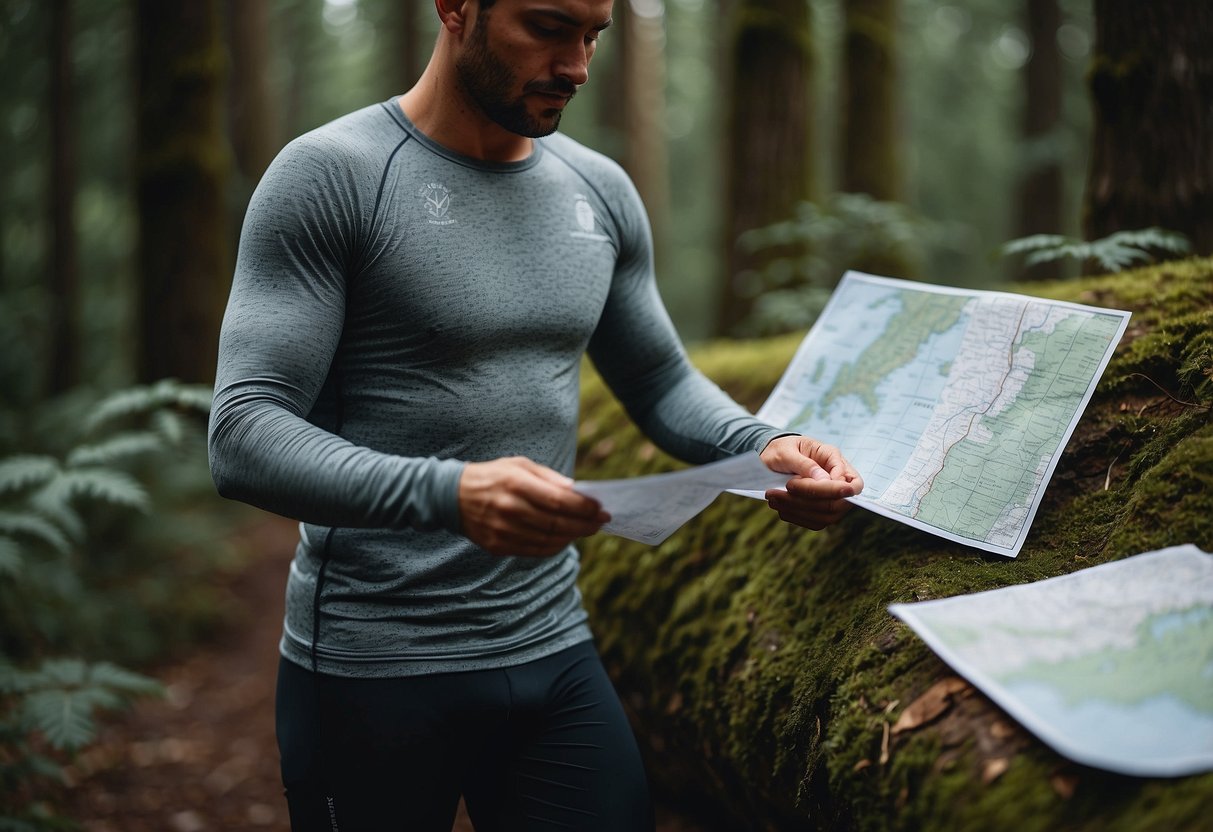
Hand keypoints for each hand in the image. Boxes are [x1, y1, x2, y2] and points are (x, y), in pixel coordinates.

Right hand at [458, 457, 609, 556]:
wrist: (452, 496)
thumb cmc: (493, 476)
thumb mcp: (519, 465)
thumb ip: (549, 478)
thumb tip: (577, 490)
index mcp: (515, 483)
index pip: (558, 501)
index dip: (583, 507)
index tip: (600, 508)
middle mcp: (508, 508)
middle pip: (556, 523)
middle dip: (584, 524)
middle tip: (601, 522)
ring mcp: (502, 530)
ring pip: (548, 540)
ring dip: (572, 536)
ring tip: (586, 529)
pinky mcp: (498, 546)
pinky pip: (534, 551)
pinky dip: (554, 547)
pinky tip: (565, 539)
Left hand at [759, 435, 863, 530]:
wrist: (773, 458)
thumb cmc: (782, 449)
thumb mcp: (787, 451)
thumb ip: (805, 464)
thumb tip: (824, 479)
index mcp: (834, 458)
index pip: (852, 482)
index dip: (832, 489)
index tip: (798, 484)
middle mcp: (837, 479)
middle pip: (839, 503)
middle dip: (810, 498)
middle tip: (785, 487)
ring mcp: (831, 497)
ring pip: (827, 516)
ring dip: (799, 510)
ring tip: (774, 498)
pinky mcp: (820, 510)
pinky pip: (815, 522)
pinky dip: (796, 517)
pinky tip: (780, 506)